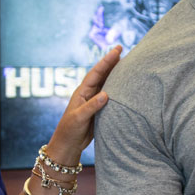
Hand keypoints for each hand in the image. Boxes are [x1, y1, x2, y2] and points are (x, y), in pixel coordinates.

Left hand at [44, 45, 121, 163]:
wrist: (68, 144)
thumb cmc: (70, 130)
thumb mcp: (79, 118)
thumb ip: (92, 106)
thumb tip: (106, 94)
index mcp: (82, 92)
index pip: (96, 73)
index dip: (106, 61)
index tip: (117, 50)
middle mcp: (88, 93)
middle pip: (102, 74)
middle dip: (111, 62)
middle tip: (122, 49)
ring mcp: (94, 100)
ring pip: (106, 83)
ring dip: (115, 73)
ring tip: (126, 62)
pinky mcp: (99, 109)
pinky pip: (110, 95)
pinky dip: (117, 88)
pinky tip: (125, 84)